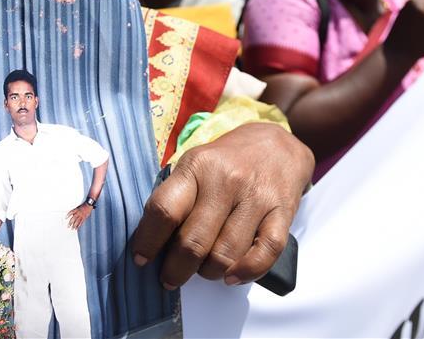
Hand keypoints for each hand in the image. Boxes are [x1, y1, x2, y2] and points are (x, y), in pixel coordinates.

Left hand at [67, 204, 93, 229]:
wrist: (88, 205)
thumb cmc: (83, 206)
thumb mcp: (78, 207)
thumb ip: (75, 211)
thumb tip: (72, 215)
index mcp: (76, 209)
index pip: (71, 212)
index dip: (68, 215)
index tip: (65, 218)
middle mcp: (79, 213)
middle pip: (74, 218)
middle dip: (71, 222)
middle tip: (68, 226)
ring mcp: (81, 215)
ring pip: (77, 221)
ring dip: (74, 225)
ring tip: (72, 229)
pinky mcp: (84, 217)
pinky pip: (81, 222)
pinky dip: (78, 225)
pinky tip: (76, 228)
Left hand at [131, 122, 313, 288]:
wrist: (276, 145)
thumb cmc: (227, 161)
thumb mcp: (195, 165)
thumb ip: (175, 197)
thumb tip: (151, 242)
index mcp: (197, 166)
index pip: (165, 210)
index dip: (148, 241)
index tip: (141, 259)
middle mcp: (227, 180)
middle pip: (193, 241)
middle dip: (176, 270)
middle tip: (170, 278)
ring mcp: (257, 197)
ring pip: (225, 254)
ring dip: (208, 273)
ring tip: (202, 270)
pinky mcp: (282, 213)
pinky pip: (264, 254)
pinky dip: (246, 272)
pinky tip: (232, 275)